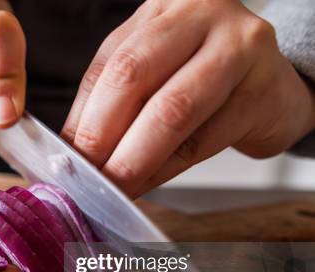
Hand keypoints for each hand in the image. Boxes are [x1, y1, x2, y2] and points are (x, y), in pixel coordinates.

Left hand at [62, 0, 314, 197]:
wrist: (275, 86)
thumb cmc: (206, 79)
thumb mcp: (156, 72)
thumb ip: (114, 99)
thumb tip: (72, 150)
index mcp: (161, 11)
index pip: (109, 65)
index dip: (82, 116)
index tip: (64, 158)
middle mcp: (199, 16)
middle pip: (133, 77)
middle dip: (101, 136)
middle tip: (87, 177)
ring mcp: (237, 49)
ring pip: (171, 111)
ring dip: (134, 159)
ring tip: (114, 188)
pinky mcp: (262, 92)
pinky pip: (203, 140)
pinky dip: (166, 169)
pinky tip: (147, 184)